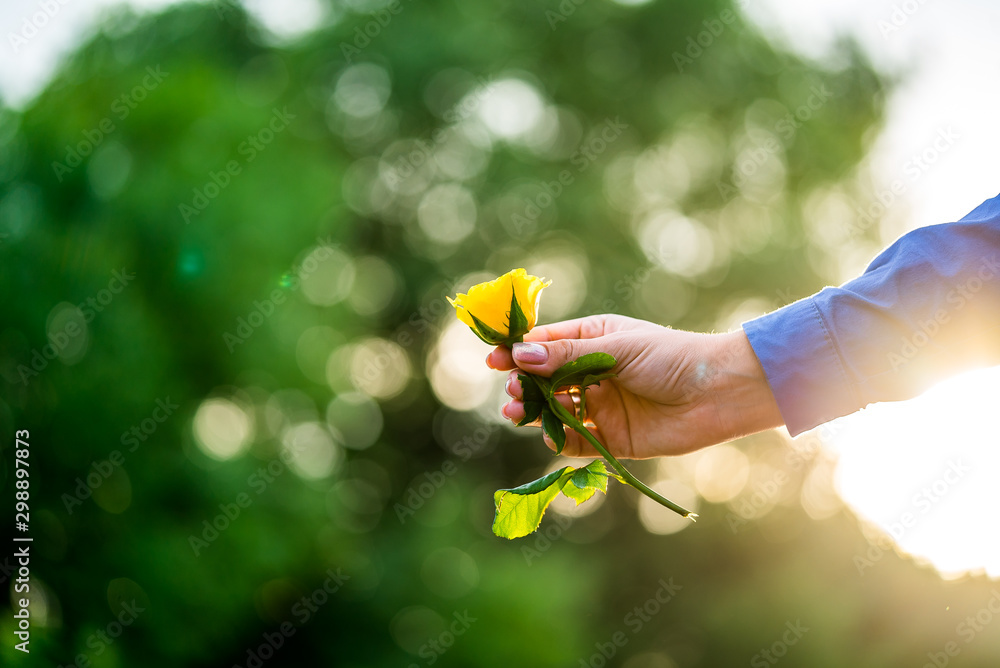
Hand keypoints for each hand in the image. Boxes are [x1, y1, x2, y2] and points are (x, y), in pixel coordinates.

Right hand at [488, 314, 783, 458]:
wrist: (717, 393)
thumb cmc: (670, 357)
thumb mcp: (615, 349)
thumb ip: (566, 357)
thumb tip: (520, 355)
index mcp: (593, 341)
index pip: (544, 345)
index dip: (517, 352)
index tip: (494, 359)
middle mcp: (592, 373)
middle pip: (544, 380)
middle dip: (523, 385)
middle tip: (512, 391)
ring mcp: (601, 406)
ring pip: (555, 411)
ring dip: (533, 412)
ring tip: (517, 413)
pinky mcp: (612, 438)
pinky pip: (577, 441)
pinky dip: (559, 440)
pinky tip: (549, 436)